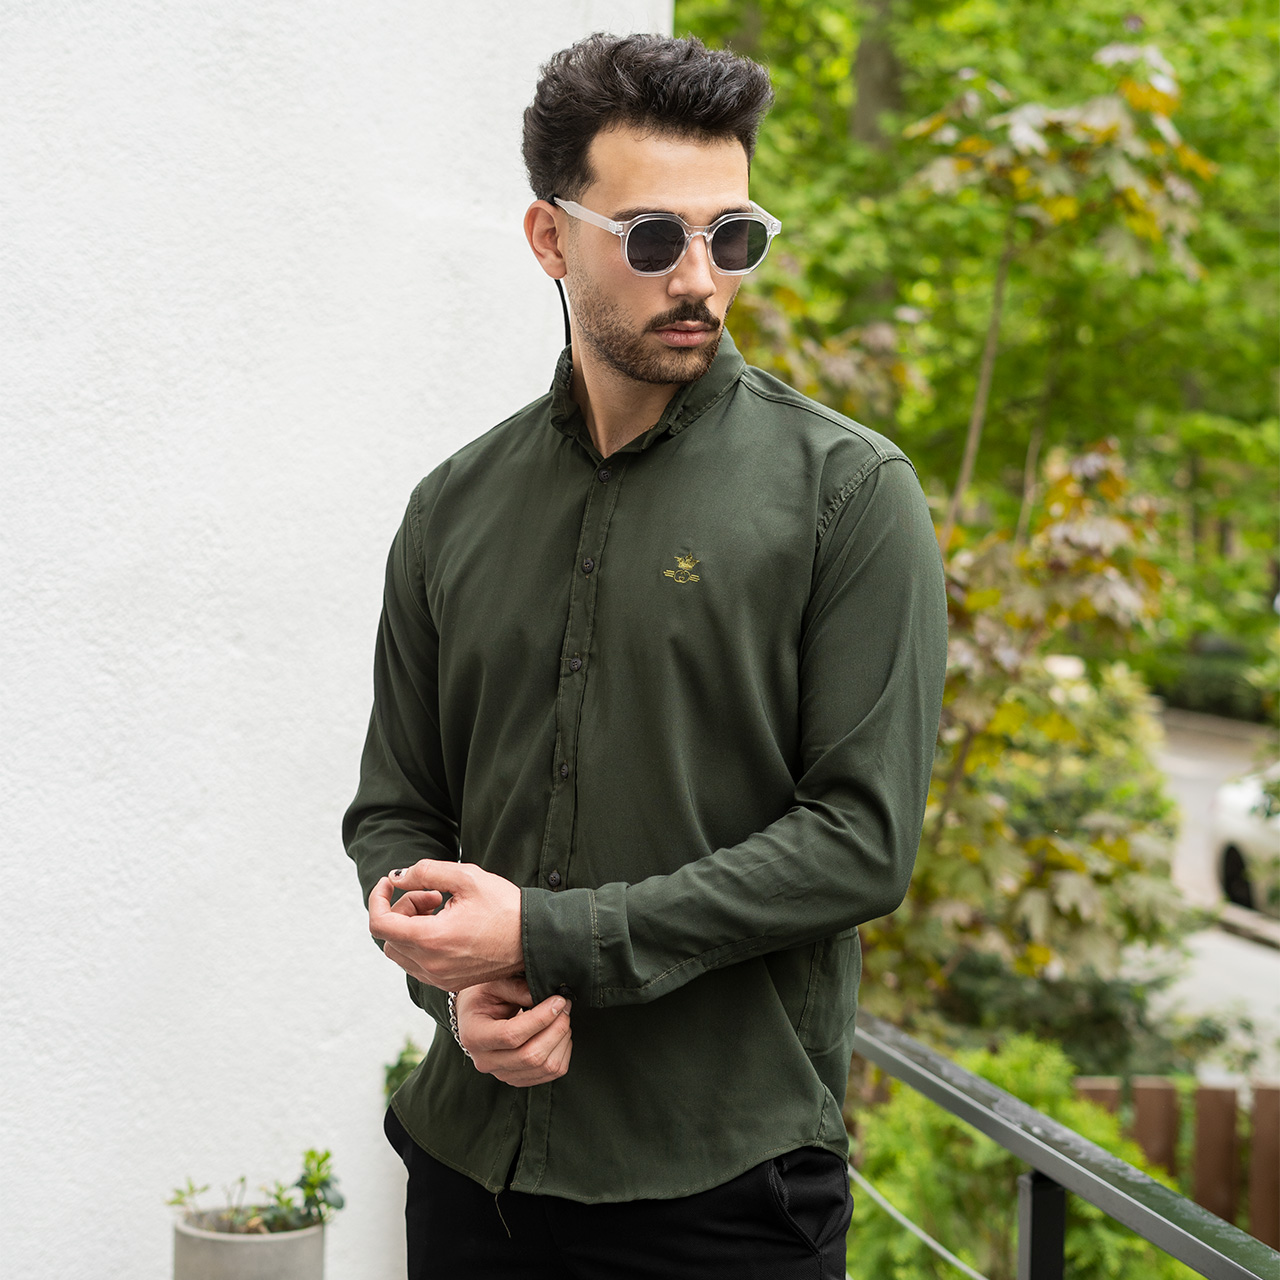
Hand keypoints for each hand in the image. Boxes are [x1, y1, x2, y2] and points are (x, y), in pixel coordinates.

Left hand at [369, 859, 522, 990]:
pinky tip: (447, 926)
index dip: (377, 898)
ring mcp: (439, 977)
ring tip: (440, 908)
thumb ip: (425, 872)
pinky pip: (417, 964)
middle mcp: (430, 964)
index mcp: (431, 939)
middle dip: (401, 909)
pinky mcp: (449, 982)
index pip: (380, 923)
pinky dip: (421, 942)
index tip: (390, 882)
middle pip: (389, 936)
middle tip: (431, 894)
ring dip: (410, 927)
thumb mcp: (466, 877)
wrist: (535, 939)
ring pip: (400, 952)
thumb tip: (397, 878)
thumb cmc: (505, 907)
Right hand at [457, 976, 572, 1086]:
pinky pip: (551, 1073)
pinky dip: (563, 1052)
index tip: (557, 1000)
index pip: (511, 1035)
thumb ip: (518, 989)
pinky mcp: (519, 1079)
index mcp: (474, 1035)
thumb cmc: (485, 996)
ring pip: (545, 1067)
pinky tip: (559, 1033)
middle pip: (531, 1056)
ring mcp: (502, 1074)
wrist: (476, 1015)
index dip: (540, 1019)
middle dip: (556, 1028)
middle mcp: (485, 1061)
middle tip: (564, 1005)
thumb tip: (546, 998)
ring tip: (562, 1017)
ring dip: (562, 1040)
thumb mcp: (495, 984)